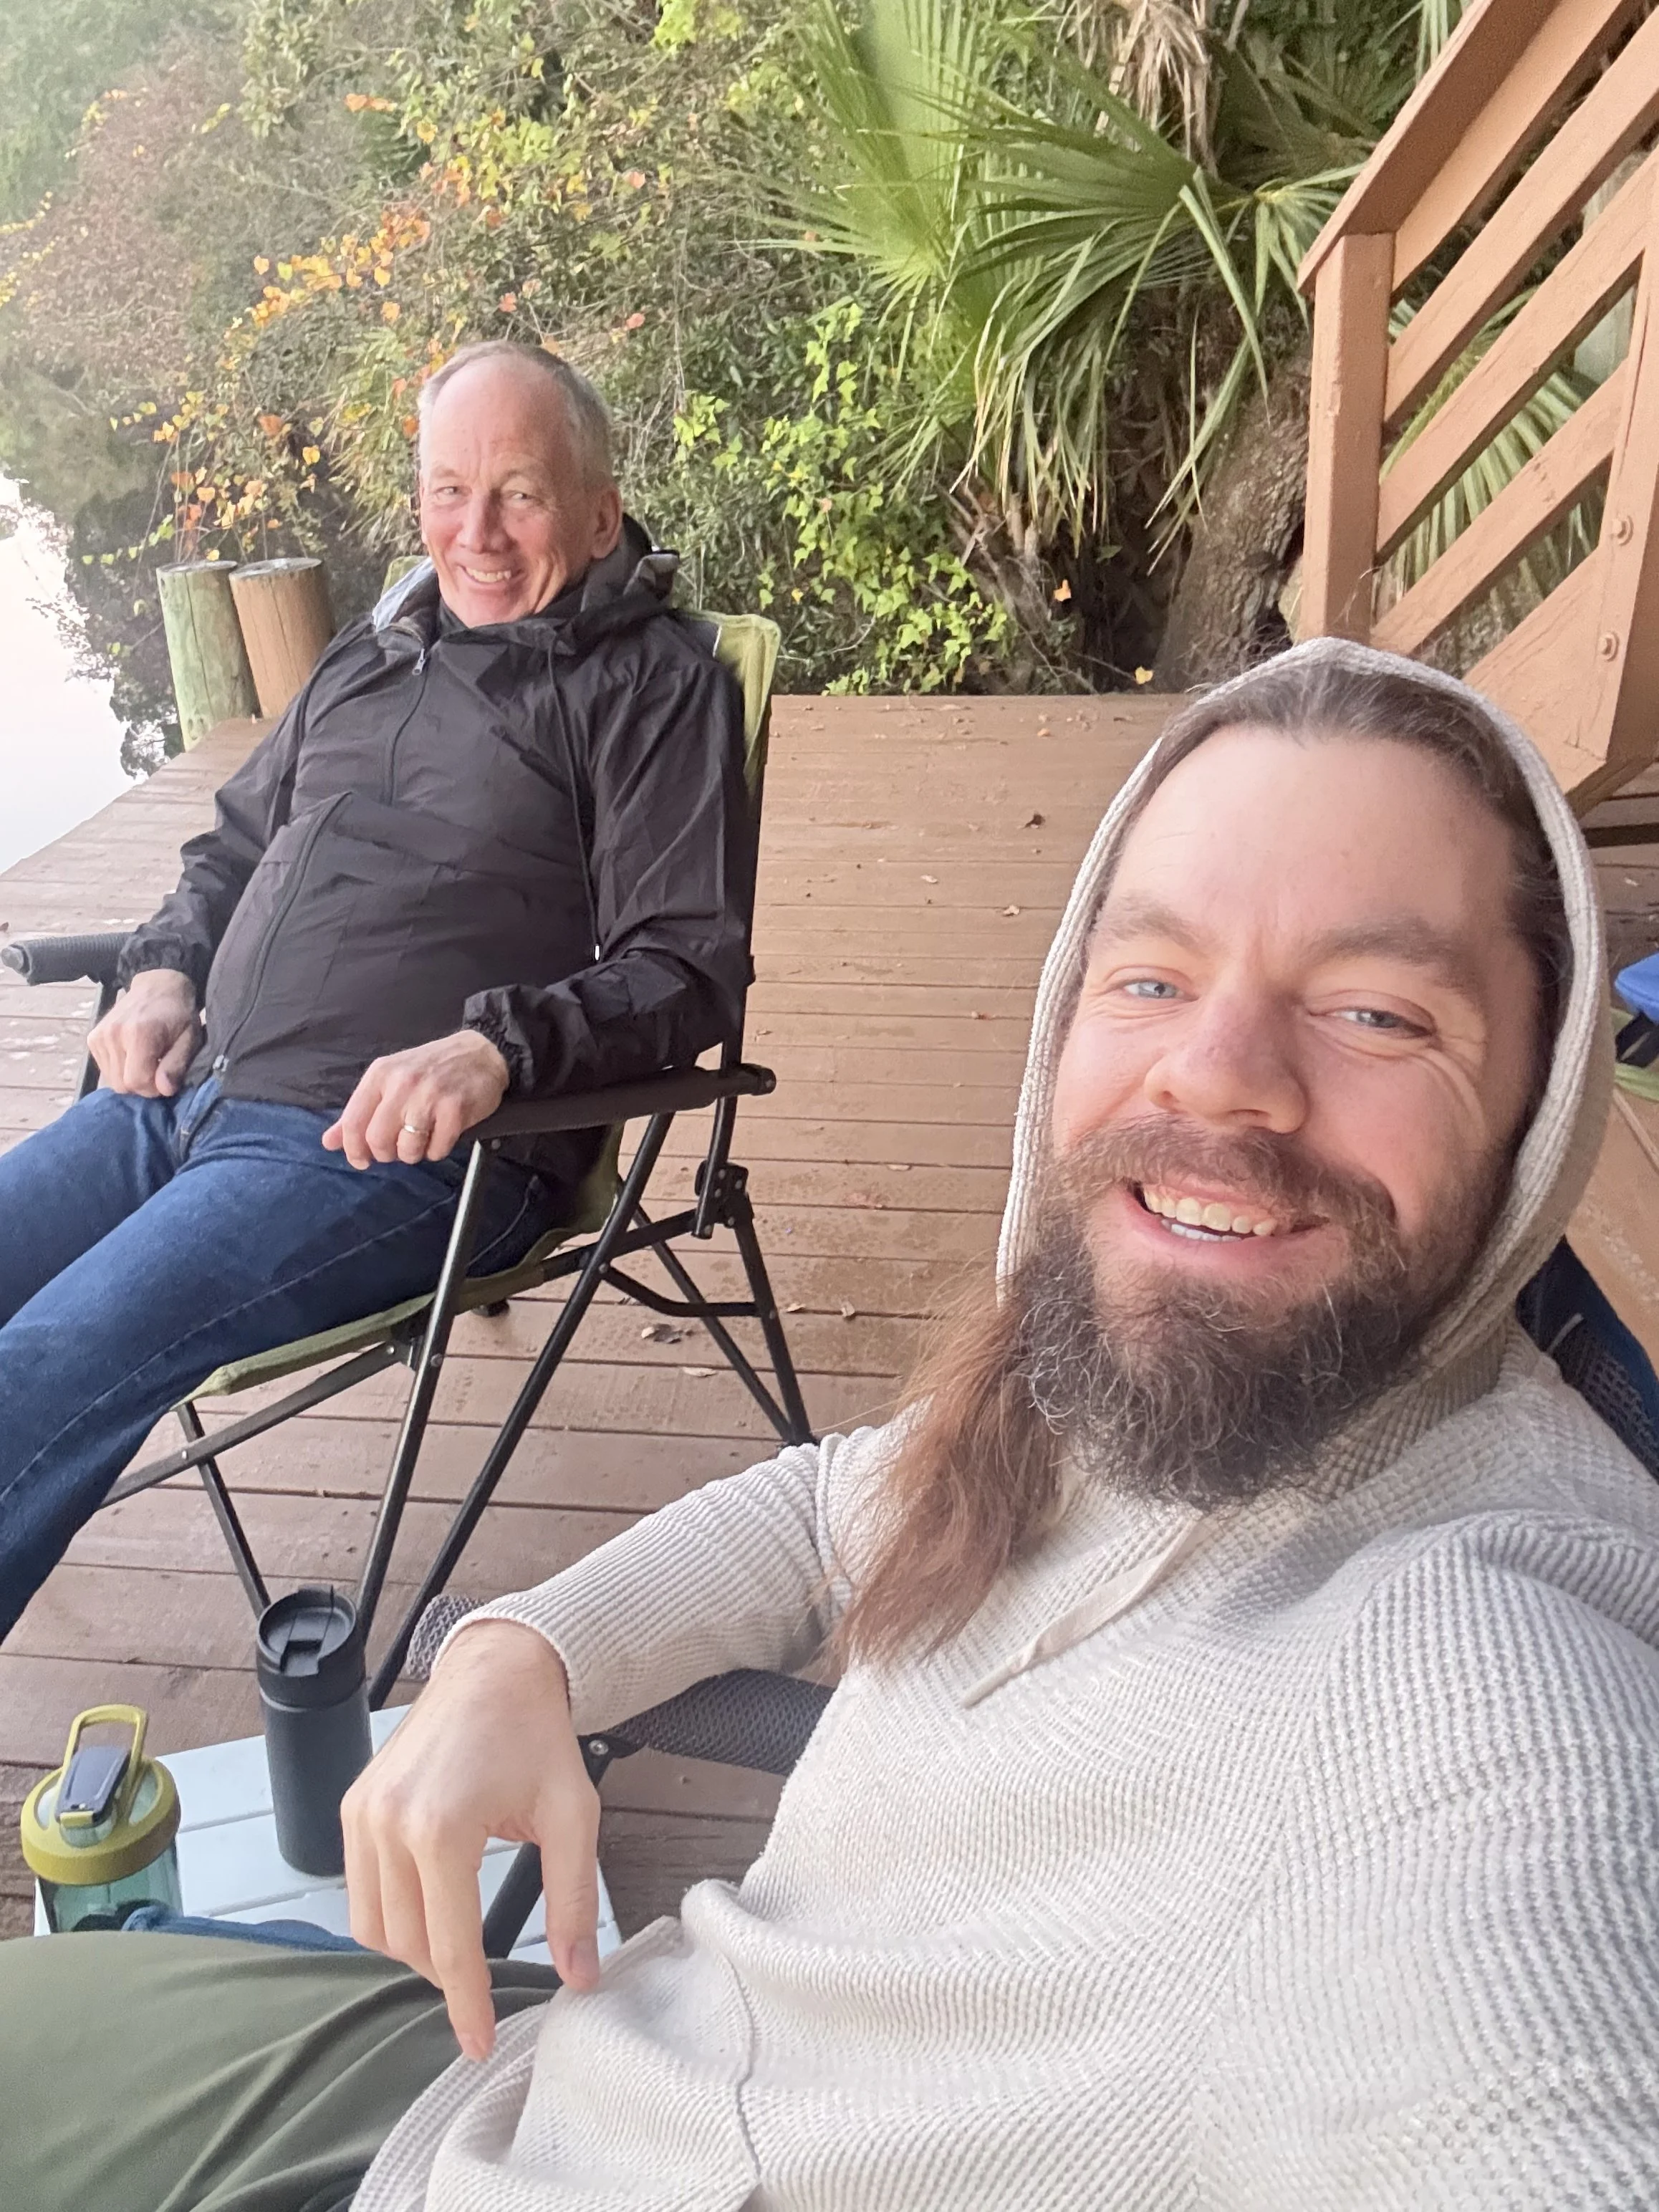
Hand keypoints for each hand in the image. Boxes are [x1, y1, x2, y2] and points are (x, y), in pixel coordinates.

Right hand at [87, 968, 198, 1096]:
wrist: (158, 987)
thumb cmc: (178, 1014)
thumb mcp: (190, 1039)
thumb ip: (176, 1065)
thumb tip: (164, 1090)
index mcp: (138, 1034)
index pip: (136, 1081)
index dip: (153, 1089)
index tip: (166, 1079)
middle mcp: (113, 1035)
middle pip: (121, 1084)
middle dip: (142, 1085)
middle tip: (157, 1071)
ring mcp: (99, 1036)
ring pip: (111, 1079)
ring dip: (130, 1078)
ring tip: (147, 1061)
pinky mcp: (93, 1038)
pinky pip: (105, 1069)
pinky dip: (120, 1069)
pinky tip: (133, 1056)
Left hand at [322, 1029, 508, 1168]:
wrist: (481, 1053)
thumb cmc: (430, 1069)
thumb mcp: (389, 1081)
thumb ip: (358, 1112)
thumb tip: (329, 1142)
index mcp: (380, 1075)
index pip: (354, 1122)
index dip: (354, 1149)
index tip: (362, 1160)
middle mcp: (402, 1083)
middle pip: (378, 1140)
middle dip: (387, 1154)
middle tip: (398, 1148)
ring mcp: (430, 1096)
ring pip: (407, 1149)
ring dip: (414, 1154)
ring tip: (422, 1139)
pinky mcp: (455, 1109)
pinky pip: (437, 1150)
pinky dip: (437, 1150)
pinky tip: (442, 1134)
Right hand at [342, 1620, 601, 2058]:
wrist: (497, 1668)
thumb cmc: (537, 1735)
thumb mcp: (573, 1816)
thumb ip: (574, 1901)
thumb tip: (579, 1976)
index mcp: (442, 1827)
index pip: (450, 1947)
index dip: (467, 2005)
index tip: (479, 2045)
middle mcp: (389, 1822)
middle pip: (407, 1943)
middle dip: (445, 1975)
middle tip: (483, 1987)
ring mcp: (363, 1813)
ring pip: (372, 1925)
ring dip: (413, 1948)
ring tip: (459, 1945)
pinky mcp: (353, 1805)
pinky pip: (358, 1889)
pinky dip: (389, 1914)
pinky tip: (431, 1906)